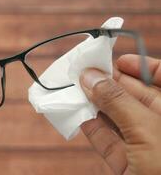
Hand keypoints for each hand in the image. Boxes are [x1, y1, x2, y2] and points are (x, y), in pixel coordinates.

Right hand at [80, 54, 160, 174]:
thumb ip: (117, 101)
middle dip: (111, 84)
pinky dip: (93, 128)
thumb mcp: (148, 130)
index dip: (142, 66)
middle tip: (86, 74)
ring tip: (77, 91)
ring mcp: (147, 148)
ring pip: (119, 119)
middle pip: (137, 97)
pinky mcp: (129, 166)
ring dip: (97, 105)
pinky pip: (109, 141)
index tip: (116, 60)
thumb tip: (91, 77)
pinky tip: (79, 115)